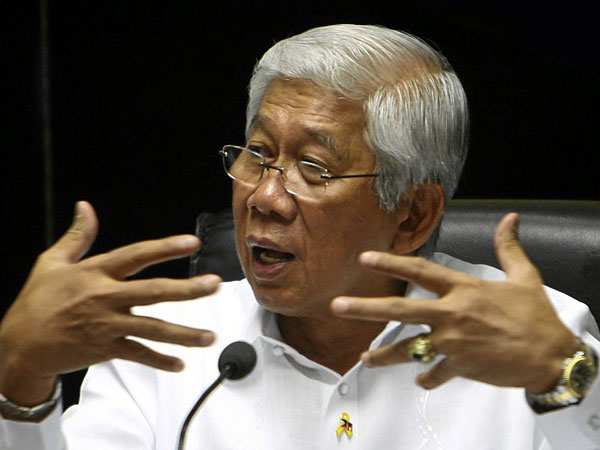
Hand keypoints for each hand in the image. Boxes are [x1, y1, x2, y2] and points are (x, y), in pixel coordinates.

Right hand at [0, 202, 219, 404]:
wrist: (18, 345)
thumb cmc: (36, 301)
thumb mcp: (52, 262)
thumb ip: (78, 236)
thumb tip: (85, 207)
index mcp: (96, 273)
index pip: (136, 255)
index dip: (165, 247)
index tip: (192, 242)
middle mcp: (105, 298)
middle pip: (153, 292)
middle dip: (187, 289)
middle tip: (214, 284)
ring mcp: (106, 326)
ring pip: (152, 329)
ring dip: (183, 333)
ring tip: (209, 336)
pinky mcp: (105, 350)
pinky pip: (138, 355)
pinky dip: (159, 361)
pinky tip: (180, 365)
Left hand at [331, 213, 578, 391]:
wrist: (553, 356)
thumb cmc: (537, 318)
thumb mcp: (524, 278)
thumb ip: (508, 248)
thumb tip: (509, 219)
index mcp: (464, 289)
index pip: (420, 272)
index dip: (391, 263)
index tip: (365, 258)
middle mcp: (453, 314)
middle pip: (401, 310)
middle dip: (366, 308)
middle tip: (338, 306)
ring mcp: (454, 343)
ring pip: (409, 348)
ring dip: (385, 353)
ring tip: (364, 357)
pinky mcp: (461, 367)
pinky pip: (436, 373)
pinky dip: (428, 377)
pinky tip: (420, 380)